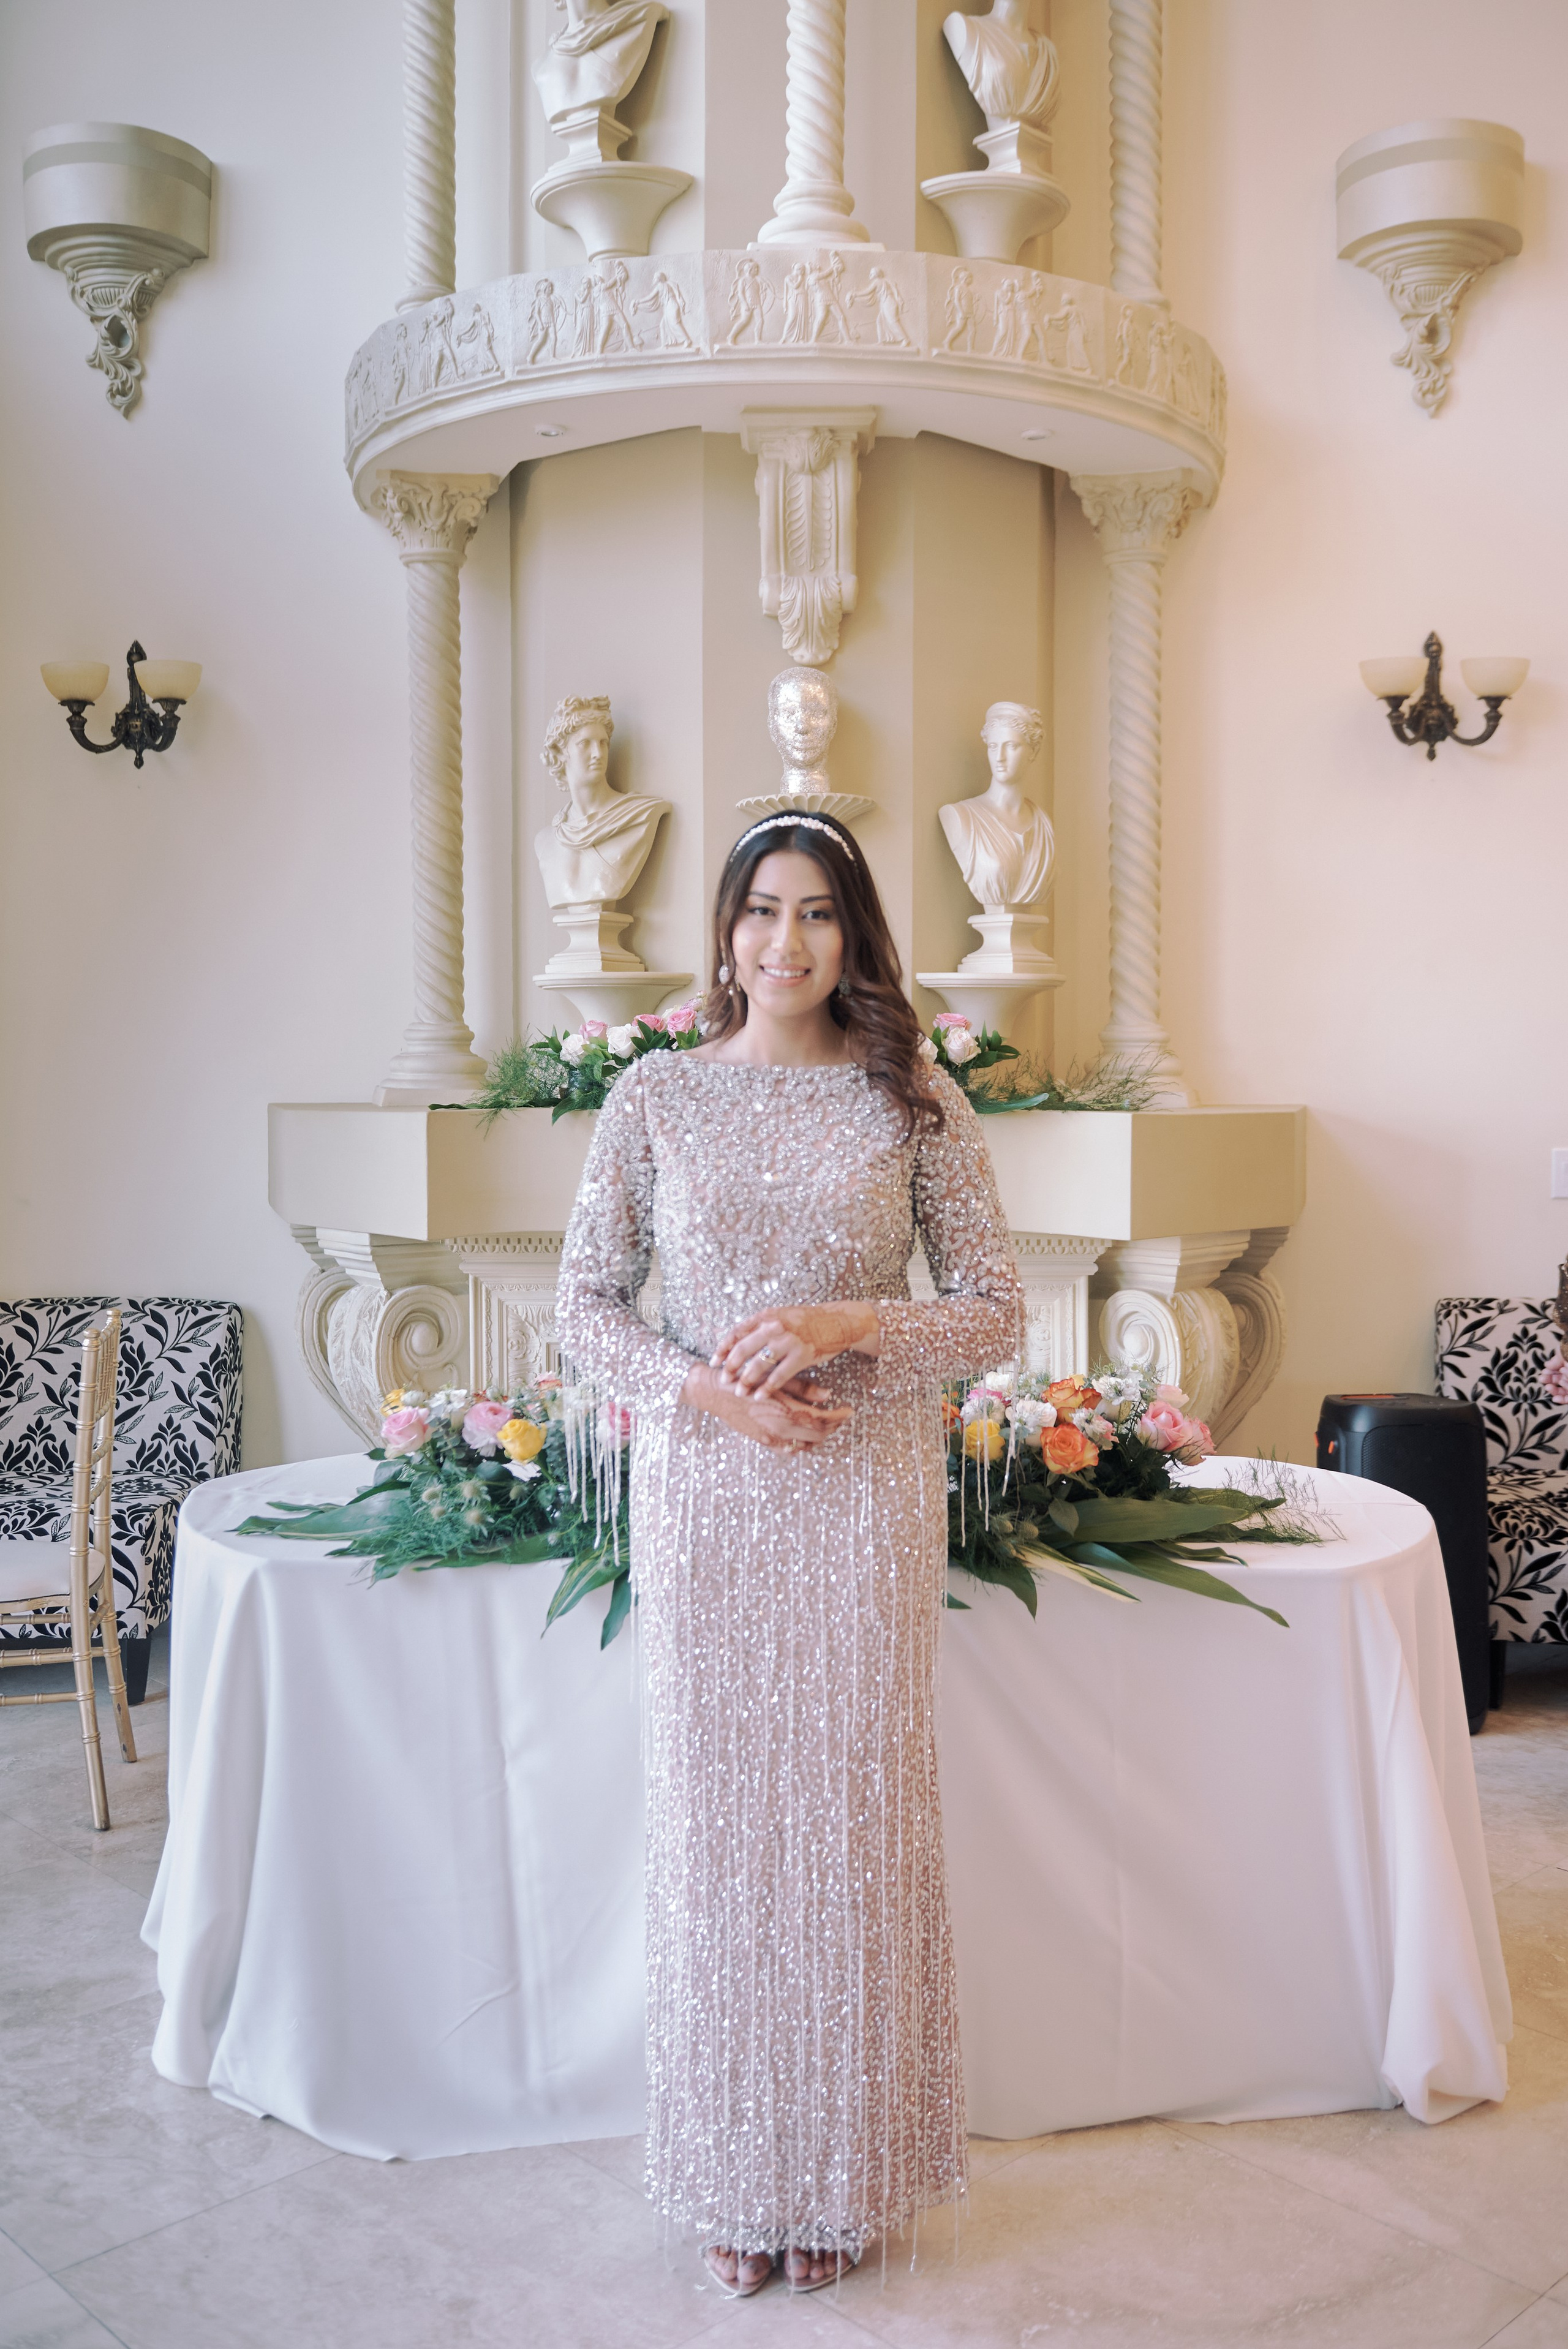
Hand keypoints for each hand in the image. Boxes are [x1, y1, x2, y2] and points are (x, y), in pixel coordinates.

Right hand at [680, 1363, 851, 1452]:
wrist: (713, 1391)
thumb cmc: (744, 1378)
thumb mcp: (775, 1378)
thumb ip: (803, 1389)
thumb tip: (828, 1395)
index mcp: (786, 1412)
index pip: (823, 1421)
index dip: (839, 1417)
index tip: (849, 1410)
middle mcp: (780, 1430)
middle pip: (818, 1436)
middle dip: (833, 1426)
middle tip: (840, 1415)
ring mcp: (770, 1439)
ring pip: (805, 1445)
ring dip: (818, 1436)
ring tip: (826, 1422)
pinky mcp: (762, 1441)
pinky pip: (789, 1450)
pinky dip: (802, 1443)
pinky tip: (804, 1431)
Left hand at [711, 1304, 880, 1399]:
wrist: (837, 1322)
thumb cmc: (806, 1321)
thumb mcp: (780, 1315)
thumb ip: (759, 1325)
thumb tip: (734, 1338)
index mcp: (766, 1316)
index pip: (737, 1332)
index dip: (723, 1348)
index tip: (714, 1362)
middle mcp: (774, 1327)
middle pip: (744, 1349)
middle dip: (731, 1367)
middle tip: (723, 1380)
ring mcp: (788, 1341)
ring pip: (759, 1364)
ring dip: (747, 1380)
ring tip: (739, 1392)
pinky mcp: (802, 1356)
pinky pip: (780, 1375)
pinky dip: (768, 1388)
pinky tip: (760, 1396)